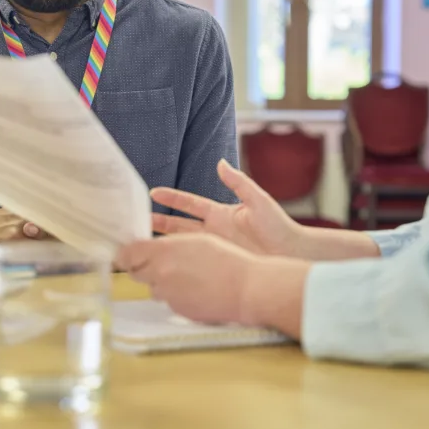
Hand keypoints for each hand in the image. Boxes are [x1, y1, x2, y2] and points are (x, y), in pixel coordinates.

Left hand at [116, 234, 256, 324]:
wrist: (246, 289)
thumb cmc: (227, 260)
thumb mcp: (197, 240)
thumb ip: (169, 244)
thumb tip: (150, 249)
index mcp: (164, 251)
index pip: (127, 254)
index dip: (125, 254)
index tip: (125, 253)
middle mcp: (161, 274)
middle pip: (135, 272)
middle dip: (143, 268)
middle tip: (158, 263)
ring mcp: (168, 295)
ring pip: (153, 288)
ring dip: (161, 282)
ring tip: (187, 277)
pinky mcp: (177, 310)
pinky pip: (169, 301)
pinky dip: (177, 295)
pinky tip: (195, 290)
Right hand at [151, 159, 304, 255]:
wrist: (291, 253)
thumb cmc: (279, 226)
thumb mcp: (258, 200)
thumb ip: (239, 183)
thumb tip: (221, 163)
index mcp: (222, 213)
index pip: (190, 204)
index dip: (172, 198)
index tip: (153, 192)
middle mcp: (215, 230)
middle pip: (180, 225)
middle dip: (159, 222)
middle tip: (136, 220)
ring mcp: (216, 248)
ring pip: (183, 243)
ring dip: (164, 242)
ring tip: (143, 243)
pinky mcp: (220, 262)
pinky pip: (195, 261)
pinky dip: (180, 261)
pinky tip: (166, 265)